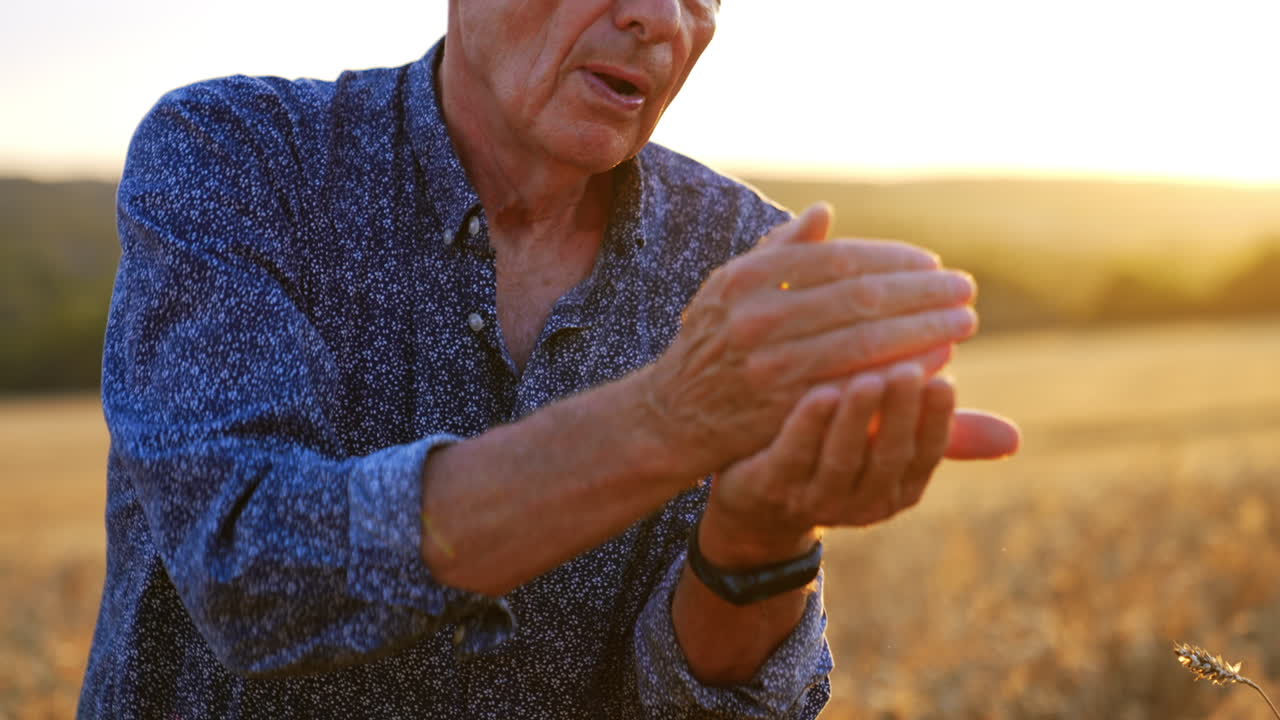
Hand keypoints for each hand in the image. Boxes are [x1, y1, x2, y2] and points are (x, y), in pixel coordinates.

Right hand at [639, 204, 978, 479]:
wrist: (670, 415)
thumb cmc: (713, 342)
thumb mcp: (730, 287)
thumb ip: (779, 251)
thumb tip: (824, 211)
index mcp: (747, 279)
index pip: (839, 260)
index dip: (893, 260)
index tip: (932, 263)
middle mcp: (757, 319)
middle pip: (859, 299)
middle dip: (922, 293)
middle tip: (966, 290)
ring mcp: (770, 367)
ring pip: (864, 343)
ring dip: (924, 331)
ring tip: (963, 323)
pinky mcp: (784, 412)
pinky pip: (856, 386)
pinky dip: (900, 371)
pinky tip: (935, 363)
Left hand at [697, 362, 958, 565]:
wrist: (756, 502)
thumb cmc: (836, 455)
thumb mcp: (887, 446)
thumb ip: (941, 433)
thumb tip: (1017, 439)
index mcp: (898, 489)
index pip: (925, 454)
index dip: (936, 421)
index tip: (946, 379)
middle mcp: (861, 502)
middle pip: (887, 458)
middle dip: (901, 416)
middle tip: (911, 370)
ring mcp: (814, 498)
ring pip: (840, 459)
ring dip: (857, 419)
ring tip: (869, 377)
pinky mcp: (770, 487)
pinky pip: (792, 454)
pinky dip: (808, 424)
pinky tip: (819, 389)